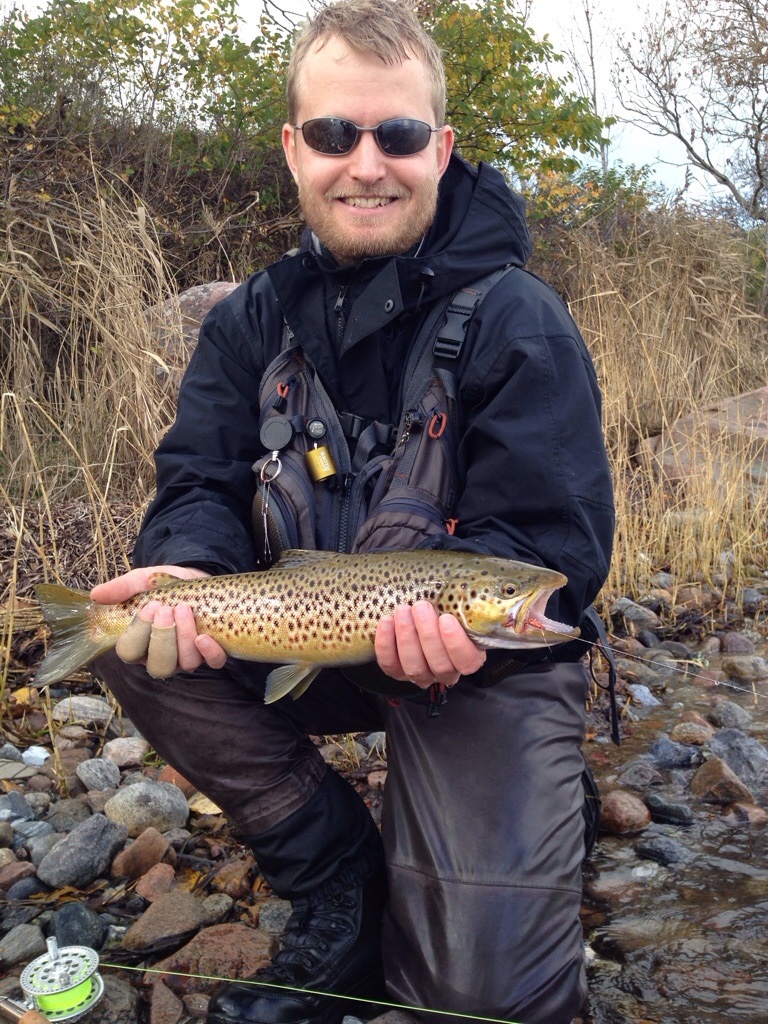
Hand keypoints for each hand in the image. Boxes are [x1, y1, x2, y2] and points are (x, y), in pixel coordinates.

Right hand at [91, 566, 227, 676]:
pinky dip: (210, 652)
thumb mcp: (141, 581)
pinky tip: (205, 636)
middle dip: (162, 638)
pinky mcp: (210, 651)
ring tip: (184, 609)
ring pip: (185, 664)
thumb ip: (121, 588)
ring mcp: (186, 656)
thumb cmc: (163, 585)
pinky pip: (213, 663)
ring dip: (184, 638)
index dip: (138, 633)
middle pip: (159, 666)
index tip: (148, 606)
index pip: (130, 652)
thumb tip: (95, 595)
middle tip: (166, 609)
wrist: (194, 576)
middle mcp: (161, 655)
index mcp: (139, 642)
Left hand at [374, 601, 485, 689]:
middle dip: (428, 634)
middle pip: (439, 665)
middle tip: (421, 607)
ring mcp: (421, 675)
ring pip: (414, 667)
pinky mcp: (397, 672)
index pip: (467, 661)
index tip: (446, 619)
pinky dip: (386, 644)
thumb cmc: (444, 609)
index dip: (456, 643)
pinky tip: (387, 621)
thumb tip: (460, 589)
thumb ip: (461, 604)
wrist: (419, 615)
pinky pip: (390, 664)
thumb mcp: (458, 607)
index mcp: (468, 658)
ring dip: (407, 637)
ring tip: (403, 611)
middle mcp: (446, 672)